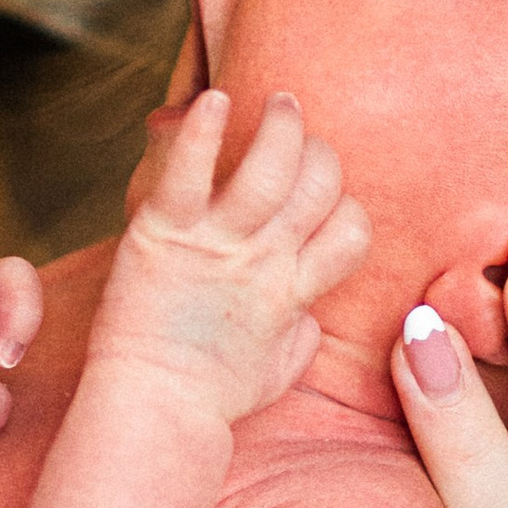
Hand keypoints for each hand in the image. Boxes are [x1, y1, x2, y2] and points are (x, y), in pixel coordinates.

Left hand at [90, 87, 370, 421]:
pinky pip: (191, 169)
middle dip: (319, 154)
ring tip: (279, 102)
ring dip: (281, 125)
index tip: (325, 203)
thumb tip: (309, 315)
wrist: (155, 408)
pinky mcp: (165, 231)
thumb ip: (301, 335)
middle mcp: (266, 260)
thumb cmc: (211, 398)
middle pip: (320, 186)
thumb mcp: (278, 372)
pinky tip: (215, 100)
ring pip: (270, 166)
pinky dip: (205, 128)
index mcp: (295, 293)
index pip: (353, 231)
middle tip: (300, 135)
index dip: (347, 209)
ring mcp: (219, 242)